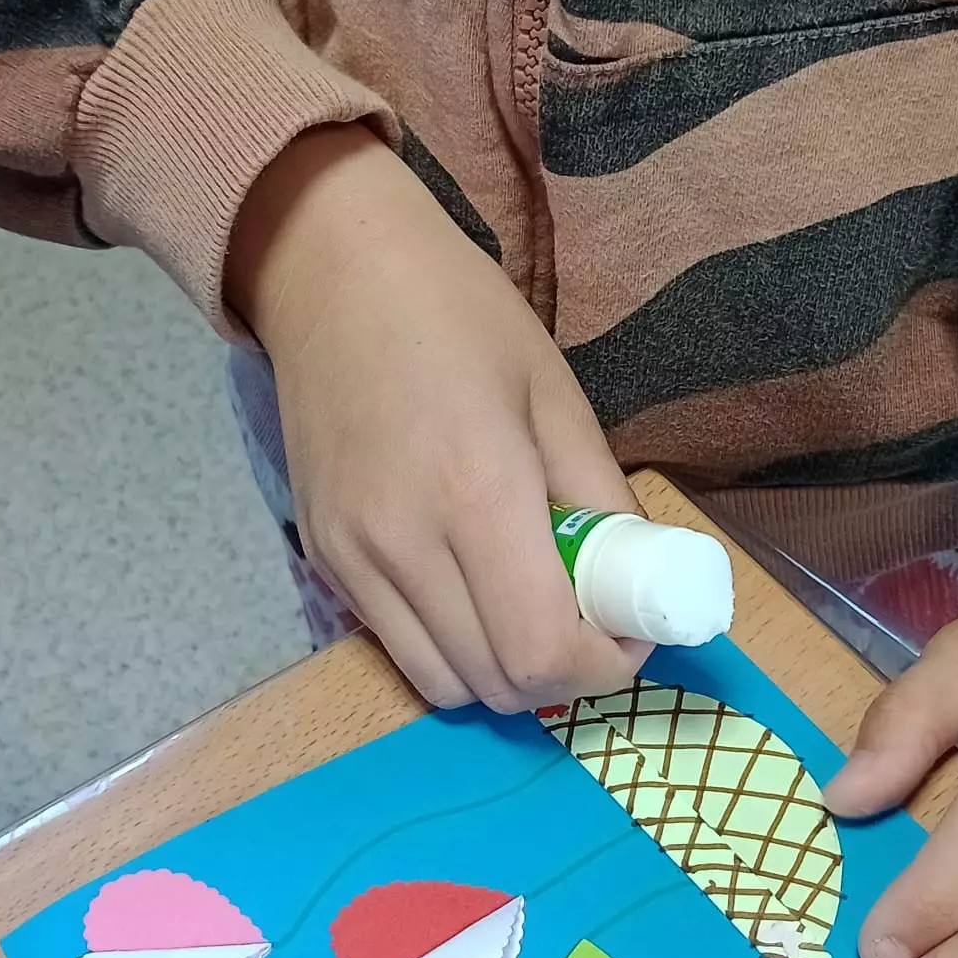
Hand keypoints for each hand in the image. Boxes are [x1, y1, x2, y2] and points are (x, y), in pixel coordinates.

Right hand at [225, 124, 647, 712]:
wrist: (331, 273)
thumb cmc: (459, 315)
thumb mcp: (555, 393)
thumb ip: (600, 499)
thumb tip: (639, 584)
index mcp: (477, 493)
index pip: (543, 654)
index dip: (603, 667)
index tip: (628, 629)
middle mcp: (403, 544)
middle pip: (496, 685)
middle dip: (562, 673)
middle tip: (589, 618)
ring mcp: (349, 559)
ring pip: (442, 684)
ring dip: (501, 669)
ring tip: (527, 604)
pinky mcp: (319, 558)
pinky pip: (396, 645)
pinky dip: (447, 644)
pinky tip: (467, 584)